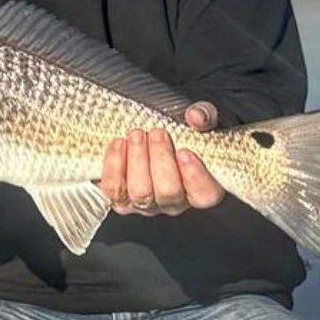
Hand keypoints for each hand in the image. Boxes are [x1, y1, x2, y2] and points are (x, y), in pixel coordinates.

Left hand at [100, 102, 223, 216]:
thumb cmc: (179, 132)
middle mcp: (173, 202)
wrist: (145, 137)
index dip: (195, 177)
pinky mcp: (120, 199)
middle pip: (169, 192)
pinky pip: (114, 189)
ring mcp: (145, 204)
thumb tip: (196, 117)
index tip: (185, 151)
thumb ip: (205, 116)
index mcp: (199, 188)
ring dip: (137, 160)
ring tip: (136, 134)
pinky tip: (118, 143)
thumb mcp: (199, 120)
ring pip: (140, 192)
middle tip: (156, 133)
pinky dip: (114, 165)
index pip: (205, 195)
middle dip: (161, 159)